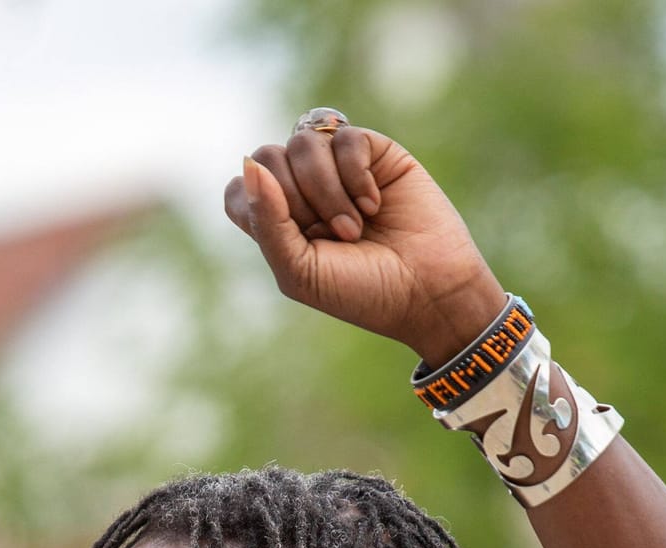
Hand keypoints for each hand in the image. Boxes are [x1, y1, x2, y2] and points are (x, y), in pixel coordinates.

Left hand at [223, 125, 506, 367]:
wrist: (425, 291)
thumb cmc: (359, 290)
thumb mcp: (299, 270)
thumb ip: (266, 222)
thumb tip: (250, 165)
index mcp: (278, 219)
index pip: (239, 188)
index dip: (257, 205)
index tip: (290, 237)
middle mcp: (303, 188)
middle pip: (267, 157)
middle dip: (296, 200)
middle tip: (331, 236)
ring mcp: (338, 167)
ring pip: (303, 143)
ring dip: (327, 192)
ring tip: (354, 228)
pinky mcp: (374, 152)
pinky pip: (344, 138)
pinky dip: (354, 175)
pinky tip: (373, 205)